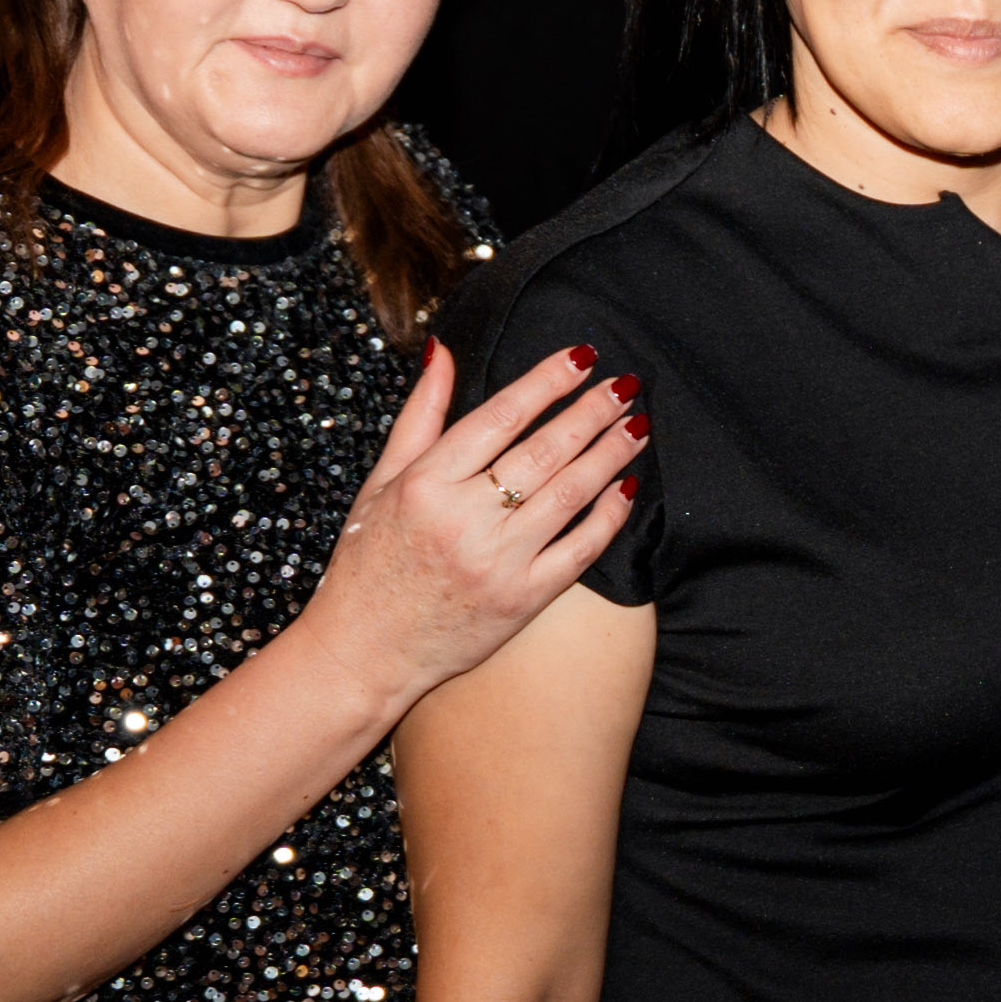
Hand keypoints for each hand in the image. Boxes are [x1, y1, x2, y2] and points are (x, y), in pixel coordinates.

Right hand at [301, 341, 643, 711]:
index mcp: (426, 484)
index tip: (581, 356)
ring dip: (611, 454)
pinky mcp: (524, 600)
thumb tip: (444, 350)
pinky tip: (627, 487)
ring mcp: (498, 562)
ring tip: (636, 425)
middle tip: (625, 384)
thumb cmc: (368, 563)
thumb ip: (420, 415)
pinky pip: (581, 548)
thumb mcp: (380, 482)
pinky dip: (609, 515)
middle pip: (545, 450)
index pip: (501, 416)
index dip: (547, 381)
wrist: (364, 651)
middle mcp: (464, 519)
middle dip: (592, 412)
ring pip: (570, 493)